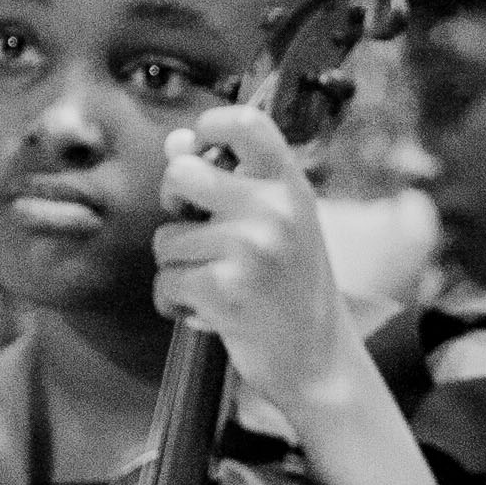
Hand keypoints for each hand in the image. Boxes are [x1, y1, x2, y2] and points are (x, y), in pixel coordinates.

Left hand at [152, 105, 362, 424]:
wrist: (319, 360)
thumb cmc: (291, 286)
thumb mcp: (275, 223)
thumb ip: (230, 181)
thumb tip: (176, 144)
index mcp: (291, 186)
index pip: (245, 124)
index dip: (210, 125)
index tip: (199, 147)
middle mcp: (274, 209)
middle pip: (180, 174)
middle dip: (173, 204)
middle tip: (195, 228)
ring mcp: (251, 249)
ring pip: (166, 239)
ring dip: (178, 266)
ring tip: (216, 285)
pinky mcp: (225, 290)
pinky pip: (166, 281)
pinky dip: (175, 301)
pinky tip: (206, 313)